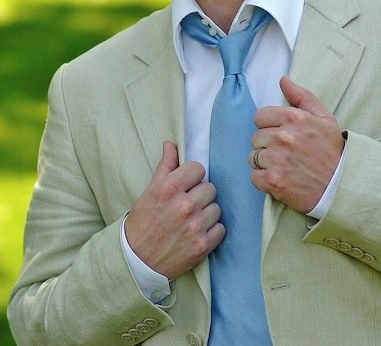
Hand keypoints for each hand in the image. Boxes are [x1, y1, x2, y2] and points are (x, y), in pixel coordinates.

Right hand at [125, 141, 224, 279]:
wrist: (137, 260)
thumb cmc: (143, 221)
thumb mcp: (150, 190)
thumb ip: (165, 166)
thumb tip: (171, 144)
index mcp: (170, 188)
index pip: (198, 168)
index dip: (193, 177)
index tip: (186, 185)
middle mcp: (184, 205)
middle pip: (210, 188)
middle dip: (201, 195)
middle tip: (187, 205)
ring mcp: (195, 226)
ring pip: (217, 208)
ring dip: (207, 213)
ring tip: (192, 220)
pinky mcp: (202, 245)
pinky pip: (221, 228)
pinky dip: (212, 231)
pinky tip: (198, 233)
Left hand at [248, 76, 343, 212]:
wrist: (342, 186)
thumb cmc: (333, 151)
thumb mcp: (324, 118)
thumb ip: (301, 96)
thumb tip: (283, 80)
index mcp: (293, 118)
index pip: (260, 117)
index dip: (269, 126)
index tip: (281, 135)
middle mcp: (283, 137)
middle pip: (255, 138)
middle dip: (267, 145)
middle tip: (286, 153)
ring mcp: (277, 160)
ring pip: (253, 157)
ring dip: (264, 163)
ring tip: (284, 166)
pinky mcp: (273, 181)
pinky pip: (254, 176)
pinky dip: (264, 180)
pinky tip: (280, 178)